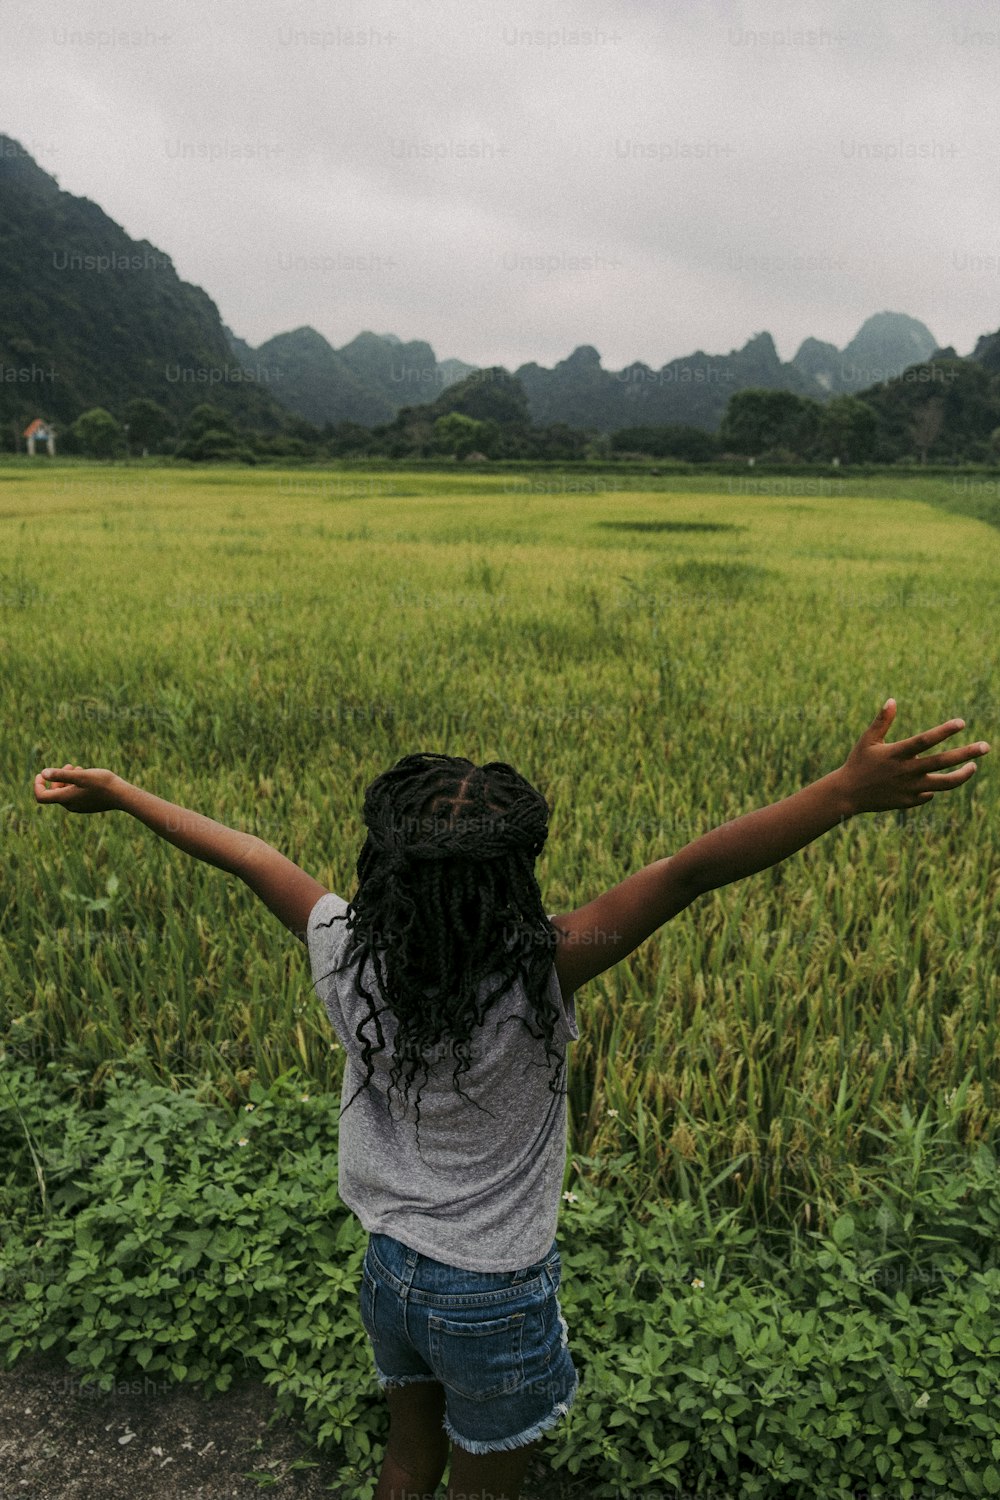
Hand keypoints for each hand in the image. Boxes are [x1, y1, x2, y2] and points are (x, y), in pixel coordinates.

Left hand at [34, 764, 122, 814]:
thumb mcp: (81, 775)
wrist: (122, 796)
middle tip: (68, 766)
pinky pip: (75, 795)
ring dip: (68, 779)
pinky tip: (86, 776)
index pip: (42, 796)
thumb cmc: (102, 784)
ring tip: (78, 768)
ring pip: (66, 792)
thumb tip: (43, 773)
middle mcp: (70, 805)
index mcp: (66, 798)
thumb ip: (61, 774)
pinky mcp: (87, 805)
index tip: (41, 774)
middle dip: (57, 777)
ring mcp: (79, 807)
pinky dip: (76, 785)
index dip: (37, 785)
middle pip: (54, 792)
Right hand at [838, 700, 989, 815]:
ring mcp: (909, 789)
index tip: (962, 723)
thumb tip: (892, 700)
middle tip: (985, 746)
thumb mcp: (867, 740)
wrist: (847, 794)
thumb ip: (882, 721)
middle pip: (942, 762)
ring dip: (962, 775)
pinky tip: (936, 781)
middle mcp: (906, 771)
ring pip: (944, 784)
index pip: (925, 740)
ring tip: (973, 767)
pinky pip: (929, 794)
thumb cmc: (858, 762)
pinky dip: (935, 787)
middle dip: (966, 754)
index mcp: (896, 753)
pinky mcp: (909, 801)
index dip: (944, 731)